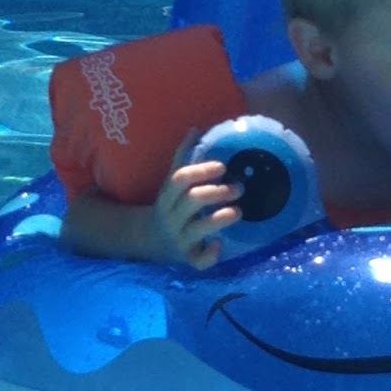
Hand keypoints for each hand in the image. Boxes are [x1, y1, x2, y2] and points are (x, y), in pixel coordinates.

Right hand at [151, 131, 242, 269]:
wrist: (151, 241)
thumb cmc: (171, 207)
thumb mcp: (172, 184)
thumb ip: (183, 158)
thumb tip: (195, 129)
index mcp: (167, 196)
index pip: (180, 179)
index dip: (201, 171)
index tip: (223, 166)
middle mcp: (171, 217)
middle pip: (191, 201)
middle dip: (217, 193)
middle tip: (239, 188)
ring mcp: (178, 239)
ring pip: (197, 230)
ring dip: (219, 219)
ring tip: (238, 211)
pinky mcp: (187, 258)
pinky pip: (197, 261)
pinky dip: (209, 254)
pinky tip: (219, 245)